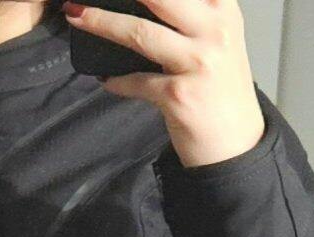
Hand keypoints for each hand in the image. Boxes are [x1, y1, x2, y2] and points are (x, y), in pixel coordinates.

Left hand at [62, 0, 265, 168]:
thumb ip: (189, 15)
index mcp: (222, 7)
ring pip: (139, 32)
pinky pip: (136, 81)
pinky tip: (106, 78)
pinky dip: (117, 80)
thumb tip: (140, 3)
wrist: (236, 145)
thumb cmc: (221, 91)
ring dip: (102, 23)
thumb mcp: (216, 39)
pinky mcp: (179, 95)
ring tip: (77, 16)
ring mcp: (198, 62)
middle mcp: (214, 29)